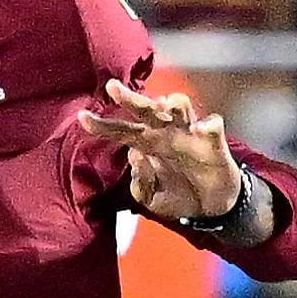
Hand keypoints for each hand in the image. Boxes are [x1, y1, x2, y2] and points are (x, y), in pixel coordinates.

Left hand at [82, 77, 252, 227]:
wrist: (212, 210)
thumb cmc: (179, 196)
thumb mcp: (151, 198)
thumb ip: (139, 183)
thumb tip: (135, 156)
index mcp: (148, 145)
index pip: (121, 131)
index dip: (102, 125)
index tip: (82, 117)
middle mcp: (166, 134)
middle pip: (146, 110)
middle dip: (130, 98)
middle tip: (112, 88)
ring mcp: (190, 135)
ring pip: (180, 107)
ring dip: (172, 103)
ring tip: (163, 105)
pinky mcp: (214, 143)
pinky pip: (212, 127)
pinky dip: (208, 125)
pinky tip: (200, 129)